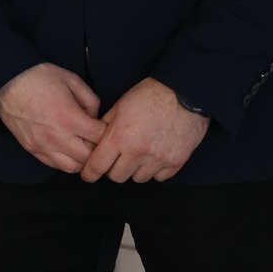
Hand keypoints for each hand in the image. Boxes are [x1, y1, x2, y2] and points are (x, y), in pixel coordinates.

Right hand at [0, 63, 104, 173]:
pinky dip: (65, 161)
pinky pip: (54, 165)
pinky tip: (67, 150)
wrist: (6, 81)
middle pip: (89, 158)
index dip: (109, 134)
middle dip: (98, 150)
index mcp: (70, 118)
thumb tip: (94, 116)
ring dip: (82, 160)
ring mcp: (43, 146)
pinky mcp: (32, 149)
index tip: (108, 129)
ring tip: (83, 147)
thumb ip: (90, 99)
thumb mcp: (72, 79)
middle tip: (99, 140)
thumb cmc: (38, 77)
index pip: (101, 137)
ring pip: (72, 167)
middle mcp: (58, 137)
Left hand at [79, 79, 209, 183]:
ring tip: (139, 154)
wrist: (183, 92)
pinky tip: (155, 155)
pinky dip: (155, 170)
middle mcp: (138, 151)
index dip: (90, 173)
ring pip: (138, 179)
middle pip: (117, 177)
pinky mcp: (176, 161)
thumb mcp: (120, 106)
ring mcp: (158, 158)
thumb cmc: (150, 95)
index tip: (89, 174)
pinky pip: (159, 177)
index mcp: (120, 136)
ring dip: (135, 170)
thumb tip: (93, 143)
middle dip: (113, 169)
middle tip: (118, 158)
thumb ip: (105, 127)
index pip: (97, 166)